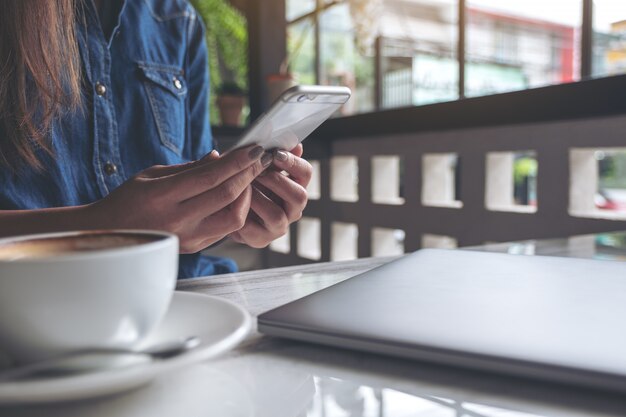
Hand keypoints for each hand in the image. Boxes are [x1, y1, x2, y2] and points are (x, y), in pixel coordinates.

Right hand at [88, 146, 272, 252]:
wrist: (109, 235)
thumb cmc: (128, 200)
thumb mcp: (152, 174)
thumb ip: (189, 168)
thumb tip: (220, 157)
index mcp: (162, 196)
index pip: (210, 176)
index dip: (237, 161)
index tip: (254, 149)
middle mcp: (177, 219)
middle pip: (227, 196)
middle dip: (249, 174)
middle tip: (261, 159)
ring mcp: (188, 237)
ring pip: (233, 218)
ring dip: (247, 196)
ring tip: (249, 178)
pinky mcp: (195, 248)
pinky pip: (225, 229)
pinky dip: (236, 209)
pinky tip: (238, 195)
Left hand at [230, 144, 311, 247]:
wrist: (222, 208)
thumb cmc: (244, 182)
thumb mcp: (255, 165)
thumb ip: (273, 155)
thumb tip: (295, 144)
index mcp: (295, 186)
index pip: (306, 172)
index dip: (293, 162)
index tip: (275, 153)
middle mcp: (292, 208)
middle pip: (299, 196)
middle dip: (277, 182)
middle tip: (257, 172)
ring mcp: (279, 226)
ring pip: (277, 215)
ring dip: (258, 199)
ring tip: (242, 189)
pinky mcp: (261, 239)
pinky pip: (254, 229)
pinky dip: (241, 214)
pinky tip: (231, 204)